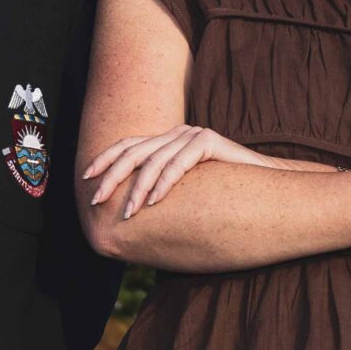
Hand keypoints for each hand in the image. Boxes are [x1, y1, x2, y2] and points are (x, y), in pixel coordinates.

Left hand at [85, 126, 281, 218]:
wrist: (264, 192)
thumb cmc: (221, 200)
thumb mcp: (183, 194)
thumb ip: (158, 193)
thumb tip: (123, 215)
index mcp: (167, 142)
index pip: (128, 145)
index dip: (105, 159)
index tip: (85, 178)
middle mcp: (177, 134)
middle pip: (135, 150)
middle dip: (112, 176)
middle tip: (97, 199)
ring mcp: (193, 135)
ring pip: (155, 160)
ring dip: (138, 188)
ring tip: (129, 212)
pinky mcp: (209, 141)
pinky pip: (180, 162)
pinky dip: (165, 183)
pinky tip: (154, 201)